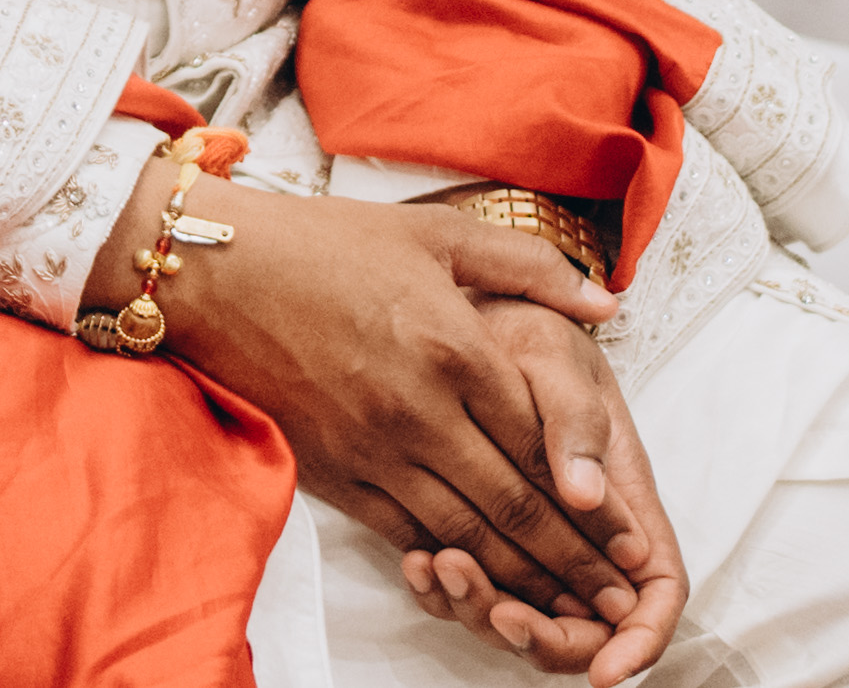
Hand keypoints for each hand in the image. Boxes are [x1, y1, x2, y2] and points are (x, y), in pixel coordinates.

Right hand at [123, 179, 674, 664]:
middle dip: (574, 562)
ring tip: (569, 614)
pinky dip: (448, 566)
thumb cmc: (326, 245)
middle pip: (514, 505)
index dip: (596, 502)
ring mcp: (374, 449)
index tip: (632, 538)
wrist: (216, 274)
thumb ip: (529, 268)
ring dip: (522, 579)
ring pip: (465, 534)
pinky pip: (404, 534)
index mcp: (456, 346)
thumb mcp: (437, 234)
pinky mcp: (333, 474)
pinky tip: (480, 586)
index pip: (543, 443)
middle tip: (618, 603)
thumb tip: (605, 303)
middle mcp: (421, 410)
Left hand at [388, 291, 688, 677]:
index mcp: (621, 492)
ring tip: (443, 567)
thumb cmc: (522, 329)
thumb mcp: (555, 356)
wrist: (461, 313)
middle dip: (549, 640)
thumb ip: (574, 422)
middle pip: (588, 623)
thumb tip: (587, 497)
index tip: (609, 670)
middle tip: (502, 616)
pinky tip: (417, 561)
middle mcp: (581, 526)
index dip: (642, 638)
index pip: (656, 585)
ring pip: (524, 615)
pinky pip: (470, 590)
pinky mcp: (478, 534)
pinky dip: (444, 593)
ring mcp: (529, 536)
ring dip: (485, 610)